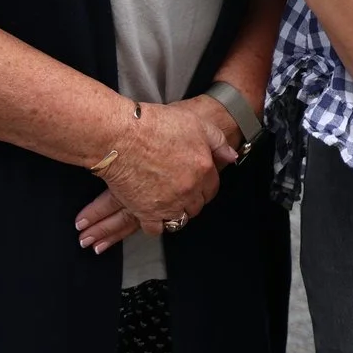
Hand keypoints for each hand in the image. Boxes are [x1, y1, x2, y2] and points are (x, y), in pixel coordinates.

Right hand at [76, 99, 220, 247]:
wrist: (122, 136)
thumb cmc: (155, 125)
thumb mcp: (196, 123)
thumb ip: (217, 141)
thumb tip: (231, 157)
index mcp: (203, 168)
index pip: (212, 187)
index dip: (205, 185)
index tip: (197, 183)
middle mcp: (189, 189)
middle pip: (196, 205)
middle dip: (191, 200)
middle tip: (180, 192)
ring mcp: (169, 203)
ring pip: (179, 219)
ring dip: (175, 213)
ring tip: (168, 204)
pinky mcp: (147, 213)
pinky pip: (156, 229)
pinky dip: (155, 224)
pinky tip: (152, 214)